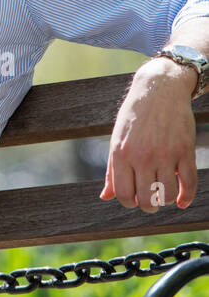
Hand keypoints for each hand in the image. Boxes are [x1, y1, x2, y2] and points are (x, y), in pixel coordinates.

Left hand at [100, 60, 198, 212]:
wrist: (158, 90)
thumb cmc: (134, 118)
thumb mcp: (116, 140)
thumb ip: (112, 171)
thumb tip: (106, 197)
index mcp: (121, 154)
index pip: (124, 194)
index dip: (129, 203)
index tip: (134, 199)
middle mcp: (142, 156)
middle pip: (147, 199)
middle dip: (148, 206)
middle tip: (149, 200)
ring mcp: (166, 154)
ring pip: (167, 194)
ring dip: (165, 201)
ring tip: (162, 194)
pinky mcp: (185, 151)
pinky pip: (189, 183)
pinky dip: (186, 197)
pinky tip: (180, 201)